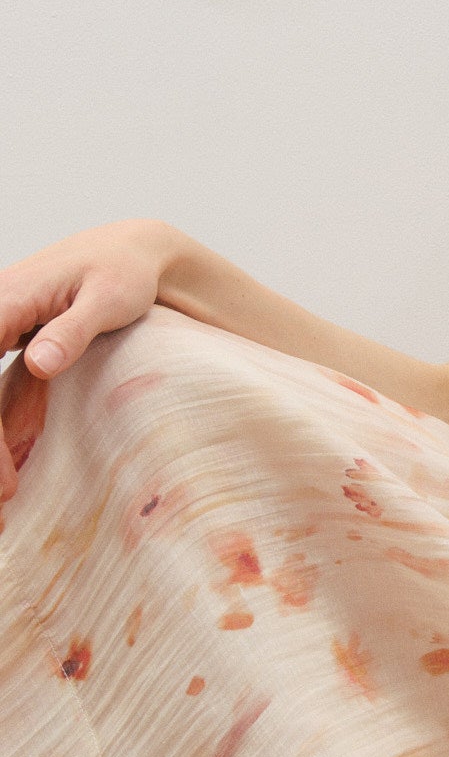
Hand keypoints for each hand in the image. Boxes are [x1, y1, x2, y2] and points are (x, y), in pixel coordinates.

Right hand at [0, 218, 175, 499]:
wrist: (127, 251)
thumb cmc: (124, 271)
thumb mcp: (108, 298)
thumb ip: (72, 330)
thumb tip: (41, 362)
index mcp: (3, 301)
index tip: (4, 483)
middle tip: (3, 505)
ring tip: (5, 501)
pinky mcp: (0, 341)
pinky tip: (7, 472)